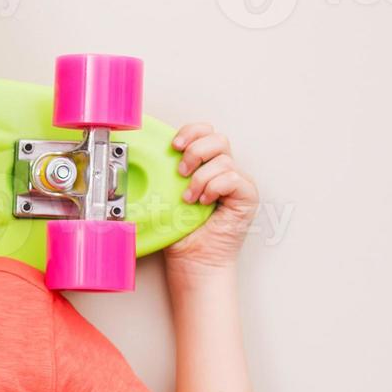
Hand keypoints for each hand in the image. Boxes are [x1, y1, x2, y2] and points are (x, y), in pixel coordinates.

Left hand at [162, 122, 258, 274]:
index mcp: (205, 165)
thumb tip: (143, 157)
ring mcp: (237, 182)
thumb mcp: (165, 196)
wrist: (193, 259)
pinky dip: (214, 188)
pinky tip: (205, 202)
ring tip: (190, 198)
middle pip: (218, 139)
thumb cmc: (180, 232)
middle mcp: (224, 170)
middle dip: (196, 152)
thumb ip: (162, 174)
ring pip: (224, 160)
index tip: (174, 145)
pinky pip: (233, 178)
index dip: (191, 132)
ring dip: (201, 178)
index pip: (205, 132)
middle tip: (181, 172)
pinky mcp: (247, 196)